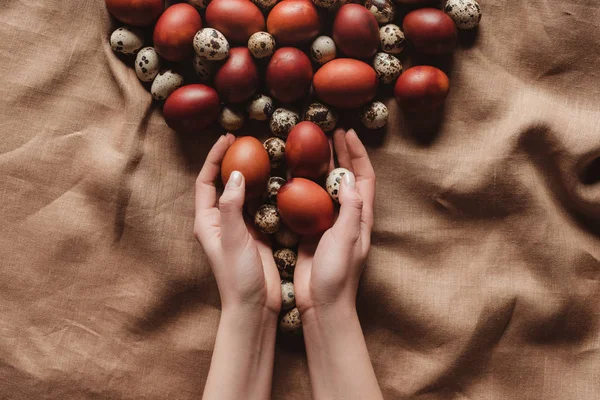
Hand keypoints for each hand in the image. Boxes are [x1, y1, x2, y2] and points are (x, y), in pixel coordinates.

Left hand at [194, 133, 280, 315]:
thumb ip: (231, 206)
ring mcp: (240, 227)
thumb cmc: (237, 276)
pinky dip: (267, 191)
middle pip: (223, 183)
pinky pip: (260, 206)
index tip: (228, 138)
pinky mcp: (257, 234)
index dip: (214, 158)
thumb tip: (235, 174)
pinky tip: (280, 181)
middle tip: (249, 141)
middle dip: (233, 160)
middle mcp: (221, 221)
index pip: (205, 181)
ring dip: (252, 174)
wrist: (254, 306)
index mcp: (207, 221)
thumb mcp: (232, 239)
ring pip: (243, 192)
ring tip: (266, 155)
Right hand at [294, 128, 375, 315]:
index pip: (364, 177)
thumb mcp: (347, 240)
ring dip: (320, 166)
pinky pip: (308, 203)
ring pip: (326, 187)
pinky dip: (302, 186)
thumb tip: (351, 178)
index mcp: (360, 217)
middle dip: (339, 153)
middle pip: (346, 177)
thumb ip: (351, 209)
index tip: (347, 132)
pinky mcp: (311, 232)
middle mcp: (347, 217)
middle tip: (326, 132)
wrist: (321, 304)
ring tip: (308, 147)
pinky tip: (291, 176)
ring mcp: (329, 224)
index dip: (358, 153)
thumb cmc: (337, 275)